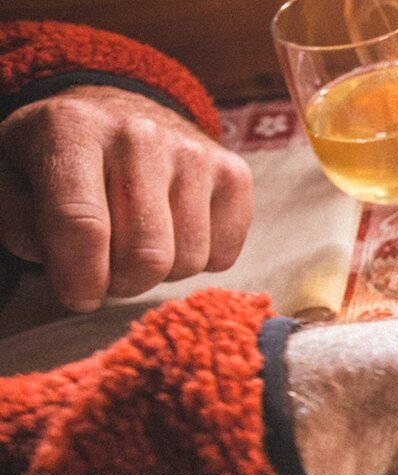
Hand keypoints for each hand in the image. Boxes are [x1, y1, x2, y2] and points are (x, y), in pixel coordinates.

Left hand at [0, 85, 251, 312]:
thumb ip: (18, 222)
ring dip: (159, 273)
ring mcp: (194, 153)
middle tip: (106, 272)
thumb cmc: (58, 157)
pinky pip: (222, 254)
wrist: (118, 111)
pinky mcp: (233, 173)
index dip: (80, 277)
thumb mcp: (10, 177)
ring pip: (187, 260)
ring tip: (136, 247)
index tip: (78, 298)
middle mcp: (139, 134)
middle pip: (145, 253)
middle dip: (123, 282)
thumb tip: (67, 265)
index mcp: (72, 129)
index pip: (82, 223)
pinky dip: (198, 260)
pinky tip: (173, 233)